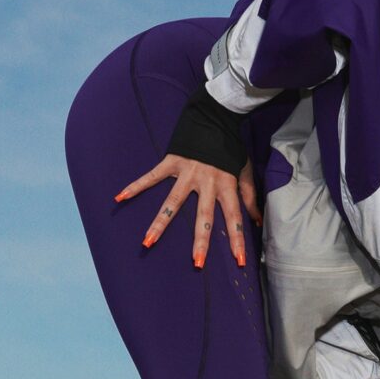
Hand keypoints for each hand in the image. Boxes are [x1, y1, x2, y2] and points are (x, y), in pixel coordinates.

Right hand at [115, 156, 261, 267]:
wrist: (215, 115)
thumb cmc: (230, 147)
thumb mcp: (244, 170)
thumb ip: (249, 196)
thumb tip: (258, 222)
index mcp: (226, 184)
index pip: (234, 217)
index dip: (237, 238)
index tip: (239, 261)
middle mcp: (207, 181)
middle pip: (204, 216)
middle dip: (201, 240)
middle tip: (197, 263)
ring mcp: (187, 172)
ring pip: (172, 202)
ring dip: (160, 223)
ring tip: (148, 242)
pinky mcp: (172, 162)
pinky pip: (152, 177)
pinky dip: (136, 186)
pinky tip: (121, 197)